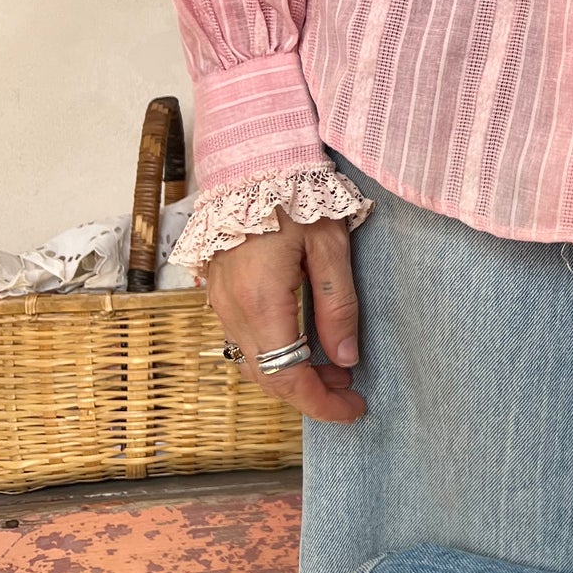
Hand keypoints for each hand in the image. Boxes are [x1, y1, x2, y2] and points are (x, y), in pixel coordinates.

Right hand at [206, 216, 365, 423]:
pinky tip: (302, 343)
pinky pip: (243, 340)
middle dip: (310, 394)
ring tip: (334, 368)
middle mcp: (233, 311)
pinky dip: (273, 354)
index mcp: (262, 303)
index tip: (354, 409)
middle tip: (350, 392)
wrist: (250, 163)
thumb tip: (346, 359)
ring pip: (254, 362)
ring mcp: (220, 303)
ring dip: (291, 374)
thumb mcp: (330, 246)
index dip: (322, 403)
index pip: (289, 377)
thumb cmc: (295, 196)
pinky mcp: (218, 292)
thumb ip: (338, 305)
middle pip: (268, 378)